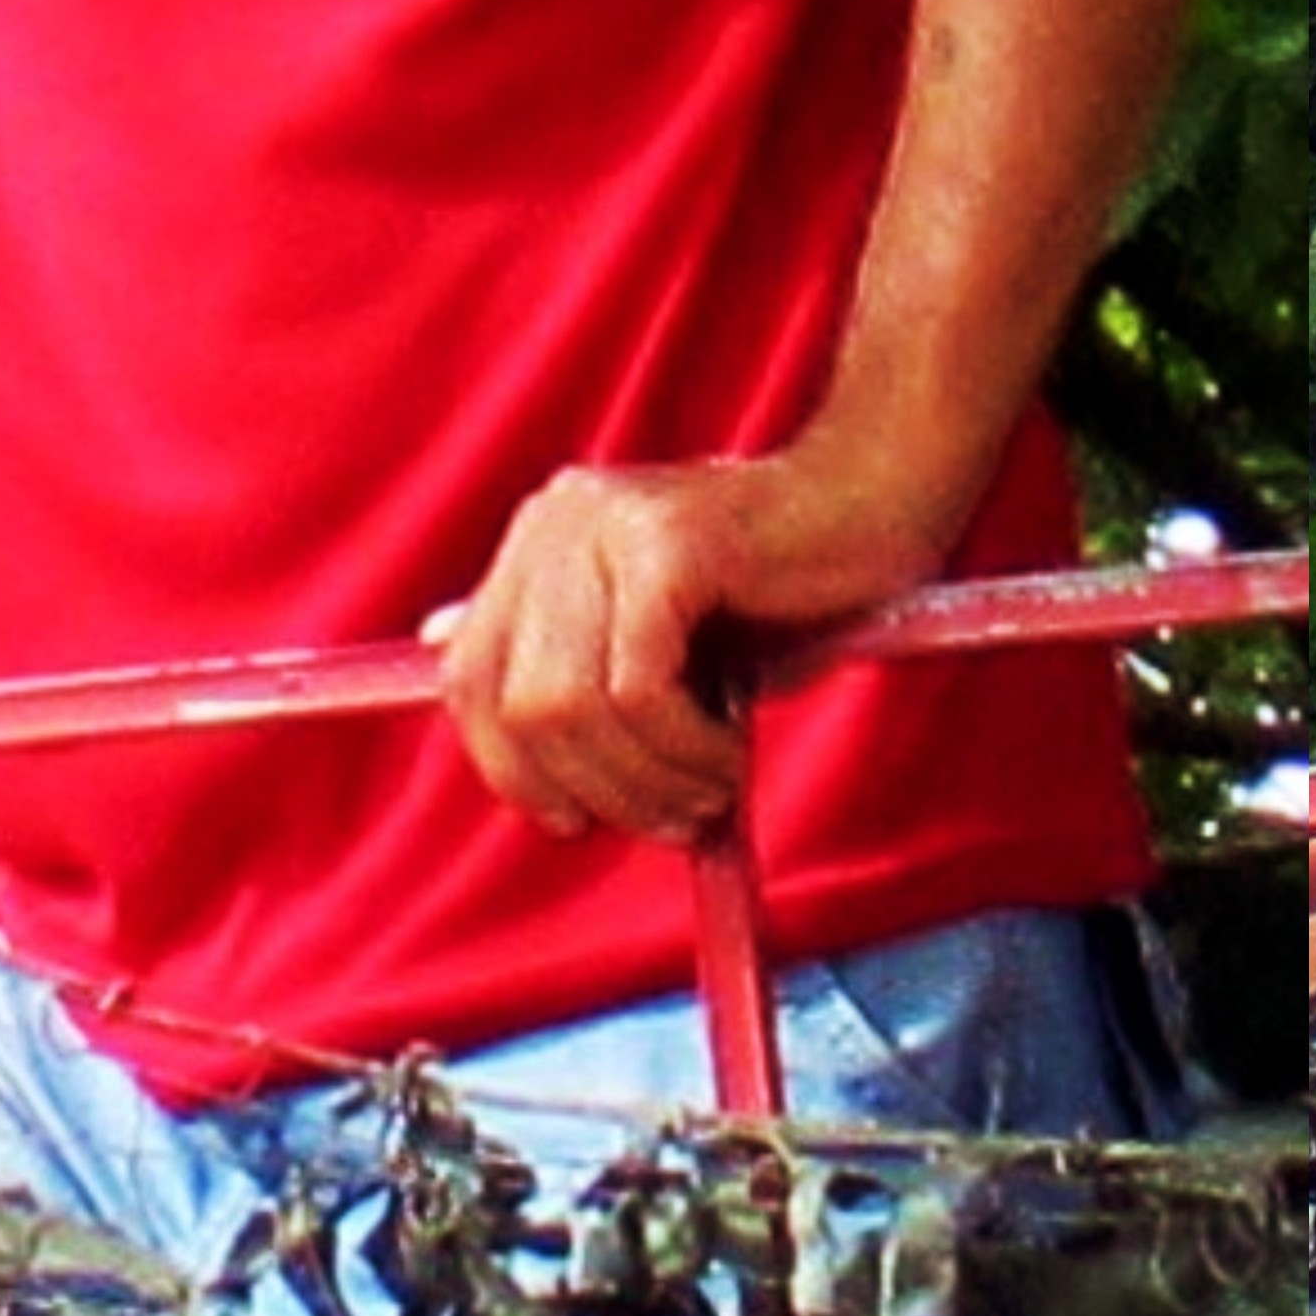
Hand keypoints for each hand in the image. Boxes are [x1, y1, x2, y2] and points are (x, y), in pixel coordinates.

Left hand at [423, 453, 943, 843]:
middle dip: (595, 788)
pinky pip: (639, 690)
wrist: (877, 498)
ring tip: (708, 790)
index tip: (583, 816)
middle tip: (669, 817)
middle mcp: (557, 522)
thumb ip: (557, 641)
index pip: (469, 681)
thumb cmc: (776, 579)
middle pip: (517, 707)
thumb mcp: (652, 627)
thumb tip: (438, 646)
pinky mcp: (666, 546)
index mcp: (539, 540)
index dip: (516, 770)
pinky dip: (684, 749)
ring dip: (645, 779)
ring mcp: (607, 525)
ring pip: (571, 708)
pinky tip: (729, 754)